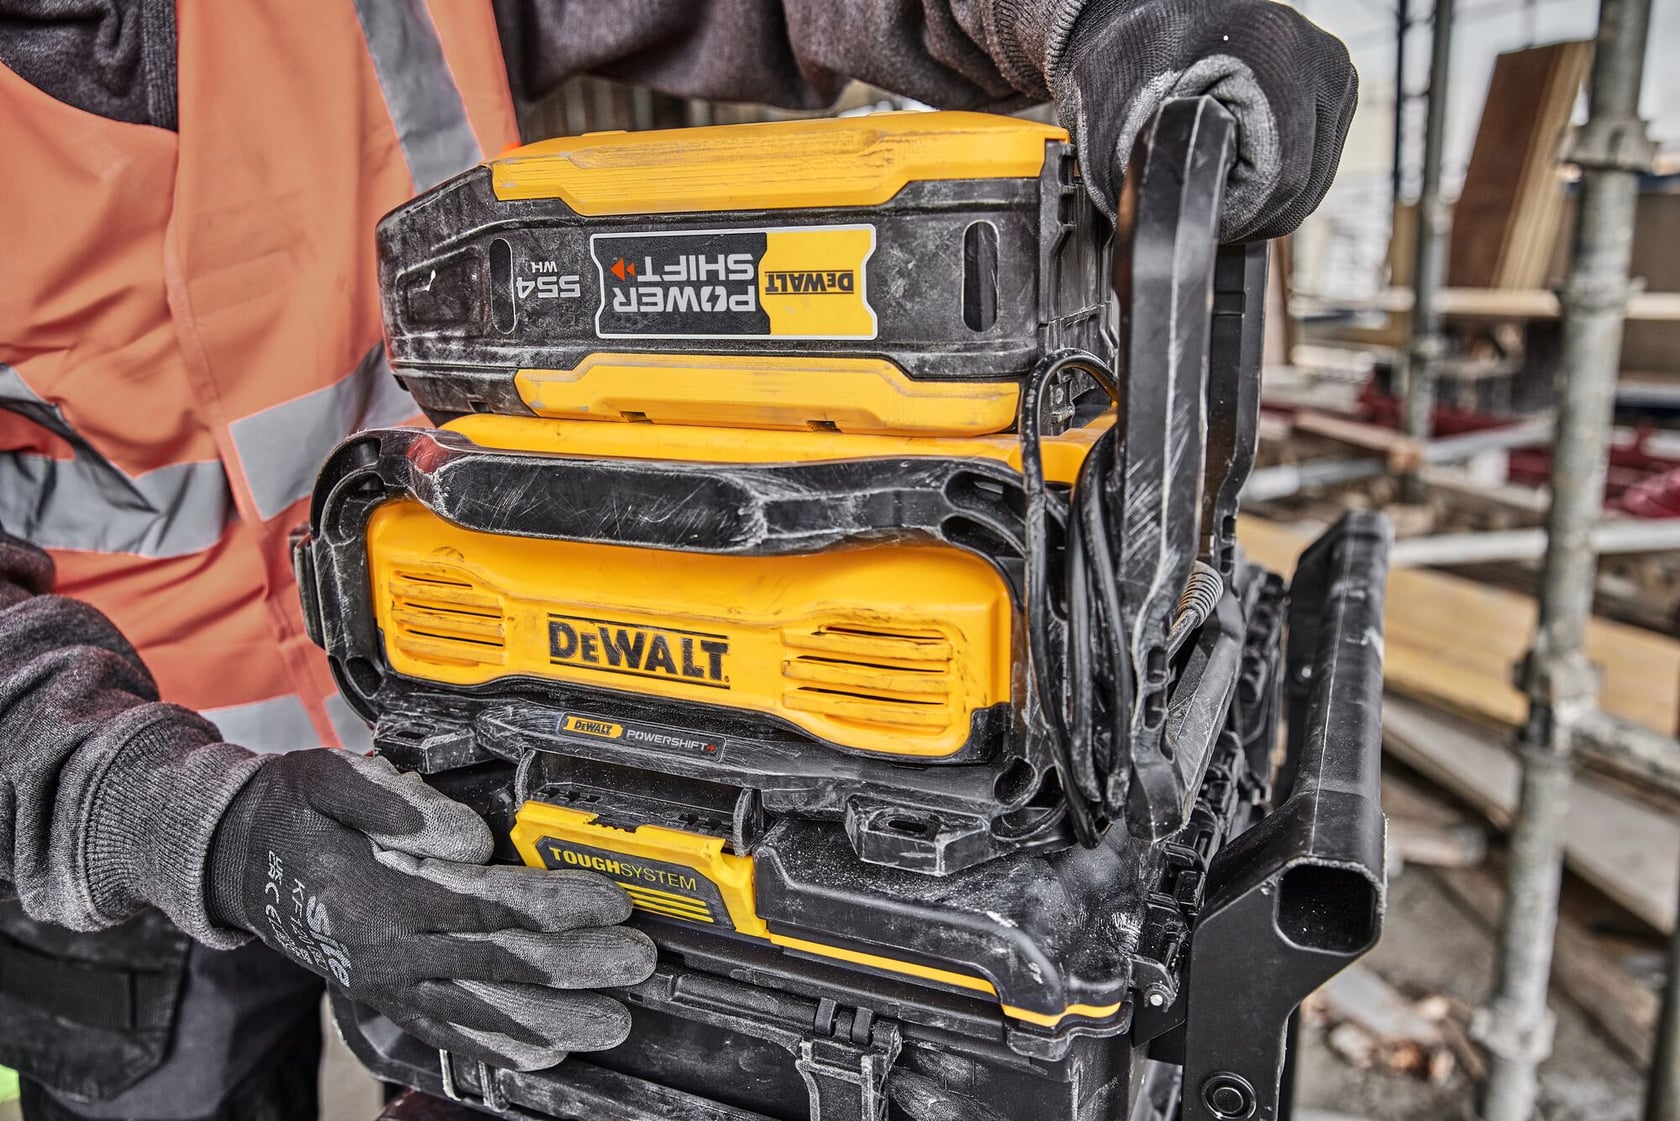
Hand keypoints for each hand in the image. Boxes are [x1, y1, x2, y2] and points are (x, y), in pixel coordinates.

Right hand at [205, 749, 654, 1070]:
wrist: (231, 859)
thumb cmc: (292, 811)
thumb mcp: (331, 780)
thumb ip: (398, 804)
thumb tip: (471, 838)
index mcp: (379, 897)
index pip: (485, 906)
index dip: (553, 906)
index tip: (609, 900)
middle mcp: (388, 953)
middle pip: (499, 968)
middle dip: (576, 969)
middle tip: (637, 964)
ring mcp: (389, 984)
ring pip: (483, 1016)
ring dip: (554, 1022)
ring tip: (613, 1023)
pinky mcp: (389, 999)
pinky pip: (452, 1035)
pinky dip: (502, 1050)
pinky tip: (546, 1056)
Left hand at [1053, 0, 1356, 241]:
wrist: (1138, 19)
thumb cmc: (1124, 60)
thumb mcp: (1120, 127)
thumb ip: (1156, 184)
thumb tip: (1176, 238)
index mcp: (1277, 56)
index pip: (1281, 177)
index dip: (1235, 214)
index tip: (1196, 207)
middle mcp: (1318, 59)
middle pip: (1303, 185)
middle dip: (1247, 210)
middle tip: (1198, 192)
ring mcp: (1332, 72)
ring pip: (1313, 181)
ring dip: (1261, 196)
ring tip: (1215, 169)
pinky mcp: (1333, 88)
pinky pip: (1315, 163)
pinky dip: (1275, 176)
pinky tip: (1240, 158)